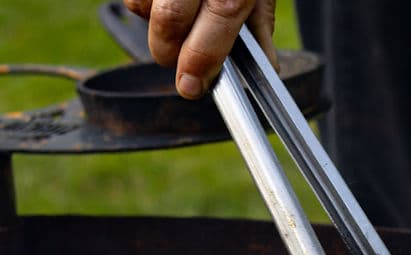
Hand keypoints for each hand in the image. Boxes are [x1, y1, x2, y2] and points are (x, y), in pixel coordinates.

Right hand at [124, 0, 277, 99]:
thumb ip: (260, 25)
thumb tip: (266, 68)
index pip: (213, 28)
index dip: (198, 63)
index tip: (190, 86)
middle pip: (168, 21)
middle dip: (169, 52)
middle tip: (181, 61)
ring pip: (141, 5)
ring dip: (154, 23)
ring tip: (178, 16)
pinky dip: (145, 2)